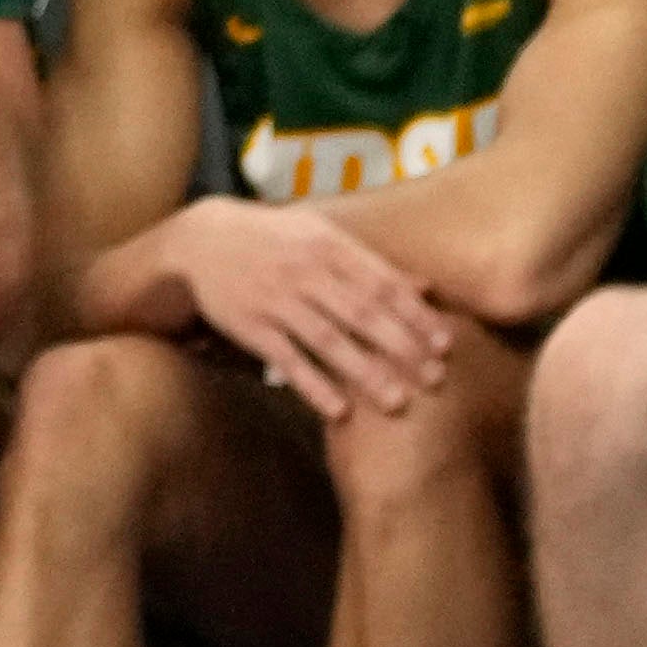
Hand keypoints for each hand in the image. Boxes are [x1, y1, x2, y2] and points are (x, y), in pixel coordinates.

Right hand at [176, 194, 467, 416]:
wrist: (202, 240)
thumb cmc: (274, 239)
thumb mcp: (321, 236)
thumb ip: (372, 263)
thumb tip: (426, 286)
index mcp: (328, 245)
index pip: (382, 283)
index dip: (416, 316)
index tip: (445, 345)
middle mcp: (304, 271)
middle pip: (362, 313)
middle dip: (402, 348)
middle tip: (433, 379)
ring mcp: (275, 299)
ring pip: (328, 340)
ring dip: (365, 372)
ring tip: (397, 402)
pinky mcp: (249, 326)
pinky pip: (286, 359)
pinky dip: (313, 385)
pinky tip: (339, 410)